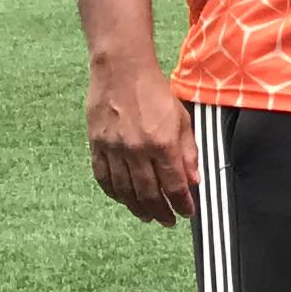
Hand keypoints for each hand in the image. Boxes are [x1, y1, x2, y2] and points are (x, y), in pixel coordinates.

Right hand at [88, 59, 196, 224]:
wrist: (120, 70)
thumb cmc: (154, 92)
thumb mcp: (182, 119)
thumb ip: (189, 152)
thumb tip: (194, 180)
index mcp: (162, 144)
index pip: (174, 186)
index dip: (182, 204)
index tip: (187, 213)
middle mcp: (136, 150)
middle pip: (149, 194)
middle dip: (161, 212)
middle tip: (168, 220)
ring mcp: (113, 149)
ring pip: (125, 191)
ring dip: (138, 208)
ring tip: (148, 216)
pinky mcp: (96, 145)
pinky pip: (103, 178)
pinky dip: (114, 193)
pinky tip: (124, 199)